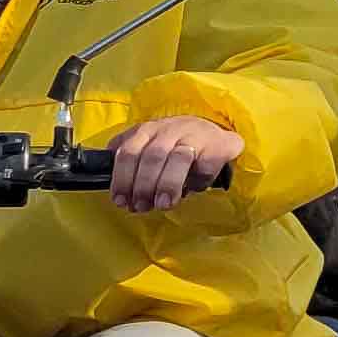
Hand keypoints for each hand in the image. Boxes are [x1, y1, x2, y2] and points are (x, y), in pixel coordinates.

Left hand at [106, 114, 245, 213]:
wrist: (216, 131)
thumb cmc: (175, 144)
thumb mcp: (147, 147)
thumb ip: (130, 164)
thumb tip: (120, 195)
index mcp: (145, 131)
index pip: (127, 153)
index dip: (122, 179)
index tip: (121, 201)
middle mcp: (167, 130)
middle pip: (150, 157)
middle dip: (143, 185)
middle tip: (142, 206)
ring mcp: (193, 134)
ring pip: (176, 158)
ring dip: (167, 184)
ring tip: (164, 204)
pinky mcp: (217, 143)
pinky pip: (206, 164)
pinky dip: (198, 180)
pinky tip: (194, 189)